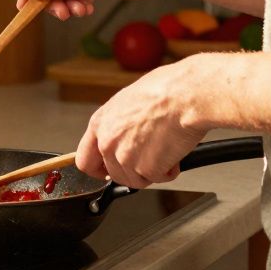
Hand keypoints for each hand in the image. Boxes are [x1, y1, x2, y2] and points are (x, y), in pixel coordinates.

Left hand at [75, 60, 206, 187]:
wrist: (185, 96)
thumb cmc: (165, 90)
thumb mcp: (128, 100)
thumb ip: (118, 123)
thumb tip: (124, 134)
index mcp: (99, 123)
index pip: (85, 161)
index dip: (98, 169)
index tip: (107, 171)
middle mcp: (107, 142)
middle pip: (114, 174)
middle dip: (134, 169)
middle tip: (151, 157)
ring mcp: (125, 158)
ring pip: (136, 180)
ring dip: (153, 170)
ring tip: (165, 148)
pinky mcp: (146, 169)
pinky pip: (158, 179)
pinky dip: (170, 170)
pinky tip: (175, 151)